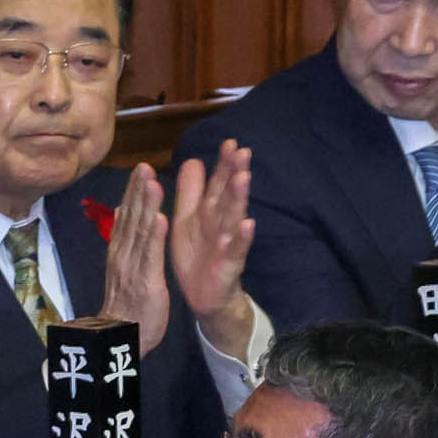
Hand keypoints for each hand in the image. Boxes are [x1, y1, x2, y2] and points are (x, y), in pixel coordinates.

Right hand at [94, 162, 170, 353]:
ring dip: (147, 206)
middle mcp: (124, 254)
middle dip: (138, 191)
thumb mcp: (122, 265)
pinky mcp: (146, 282)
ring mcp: (133, 267)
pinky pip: (150, 256)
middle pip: (131, 218)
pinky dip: (155, 236)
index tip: (141, 168)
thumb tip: (120, 209)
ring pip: (140, 232)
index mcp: (121, 250)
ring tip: (152, 182)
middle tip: (144, 166)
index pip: (127, 215)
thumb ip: (123, 237)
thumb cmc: (126, 302)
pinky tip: (161, 218)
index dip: (133, 191)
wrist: (121, 336)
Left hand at [171, 141, 256, 358]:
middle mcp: (221, 223)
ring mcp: (227, 243)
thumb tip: (194, 160)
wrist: (203, 295)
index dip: (224, 164)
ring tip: (244, 178)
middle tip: (243, 151)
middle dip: (236, 173)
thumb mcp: (189, 218)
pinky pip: (236, 250)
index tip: (230, 142)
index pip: (218, 183)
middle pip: (229, 195)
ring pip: (234, 218)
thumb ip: (191, 191)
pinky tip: (248, 224)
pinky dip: (242, 238)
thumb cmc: (198, 253)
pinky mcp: (228, 265)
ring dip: (239, 199)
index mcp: (209, 211)